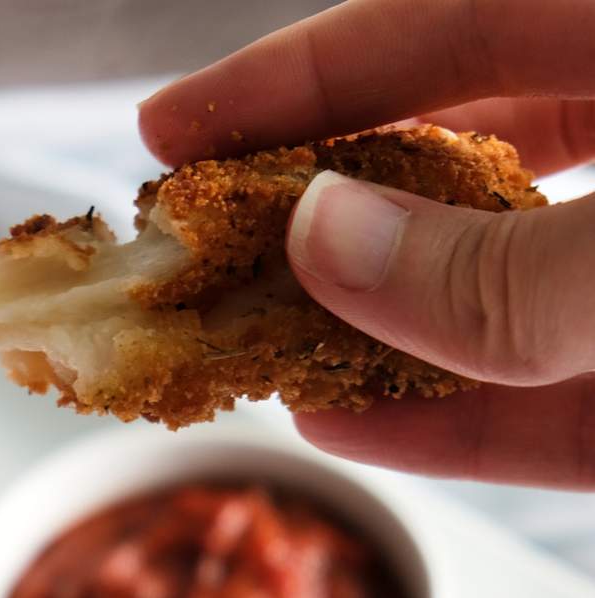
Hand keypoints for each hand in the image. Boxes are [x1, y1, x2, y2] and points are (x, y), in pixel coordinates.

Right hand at [140, 0, 594, 487]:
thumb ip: (499, 264)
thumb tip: (323, 241)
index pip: (445, 25)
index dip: (295, 76)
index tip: (170, 129)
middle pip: (462, 156)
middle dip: (328, 211)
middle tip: (214, 254)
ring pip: (507, 289)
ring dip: (377, 334)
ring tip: (261, 361)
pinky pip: (572, 400)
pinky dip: (470, 422)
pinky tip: (362, 429)